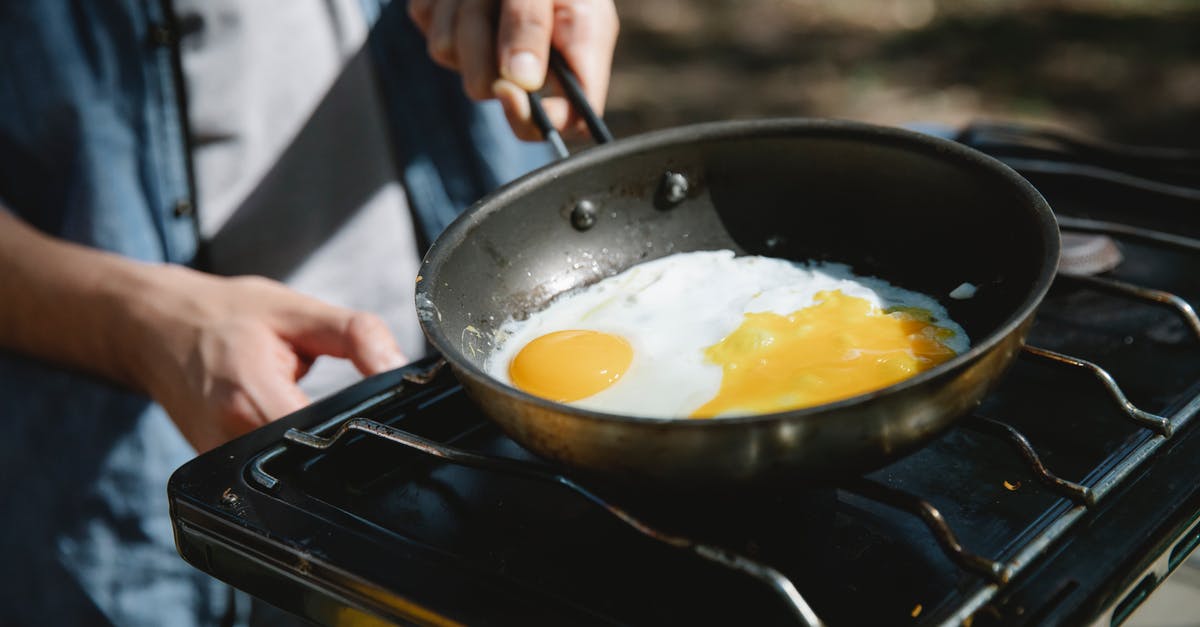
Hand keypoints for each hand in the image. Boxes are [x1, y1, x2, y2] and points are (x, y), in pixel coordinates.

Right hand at [126, 266, 405, 452]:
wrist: (153, 327)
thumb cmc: (224, 315)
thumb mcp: (297, 310)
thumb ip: (357, 336)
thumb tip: (400, 367)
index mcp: (251, 396)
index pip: (325, 436)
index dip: (360, 430)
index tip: (381, 415)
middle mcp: (228, 439)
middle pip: (310, 463)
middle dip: (341, 441)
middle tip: (352, 407)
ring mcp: (216, 461)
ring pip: (290, 474)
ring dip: (315, 449)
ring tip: (322, 414)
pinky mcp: (213, 470)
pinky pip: (267, 473)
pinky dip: (288, 453)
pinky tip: (295, 428)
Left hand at [408, 0, 618, 139]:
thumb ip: (533, 25)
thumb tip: (521, 83)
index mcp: (578, 48)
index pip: (570, 120)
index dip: (539, 120)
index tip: (511, 96)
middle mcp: (534, 55)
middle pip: (494, 93)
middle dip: (482, 49)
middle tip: (490, 2)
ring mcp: (487, 45)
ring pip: (453, 59)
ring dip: (459, 13)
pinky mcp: (450, 28)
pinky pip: (430, 29)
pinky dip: (440, 2)